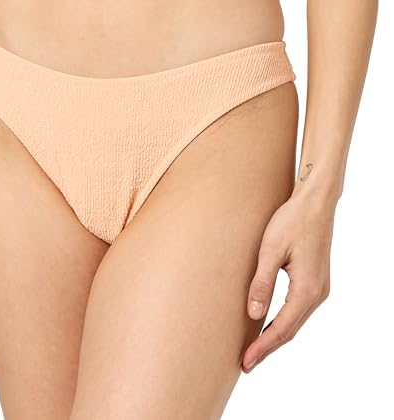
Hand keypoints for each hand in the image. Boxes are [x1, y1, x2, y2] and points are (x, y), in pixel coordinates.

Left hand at [242, 189, 335, 372]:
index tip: (245, 361)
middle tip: (246, 363)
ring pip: (295, 321)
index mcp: (307, 289)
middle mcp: (317, 293)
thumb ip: (262, 283)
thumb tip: (254, 315)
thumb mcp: (271, 250)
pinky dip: (283, 322)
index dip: (263, 347)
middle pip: (290, 330)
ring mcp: (319, 288)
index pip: (282, 328)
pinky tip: (269, 325)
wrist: (315, 203)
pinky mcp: (315, 280)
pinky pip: (298, 310)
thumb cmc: (291, 221)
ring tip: (255, 349)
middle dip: (268, 348)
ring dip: (275, 337)